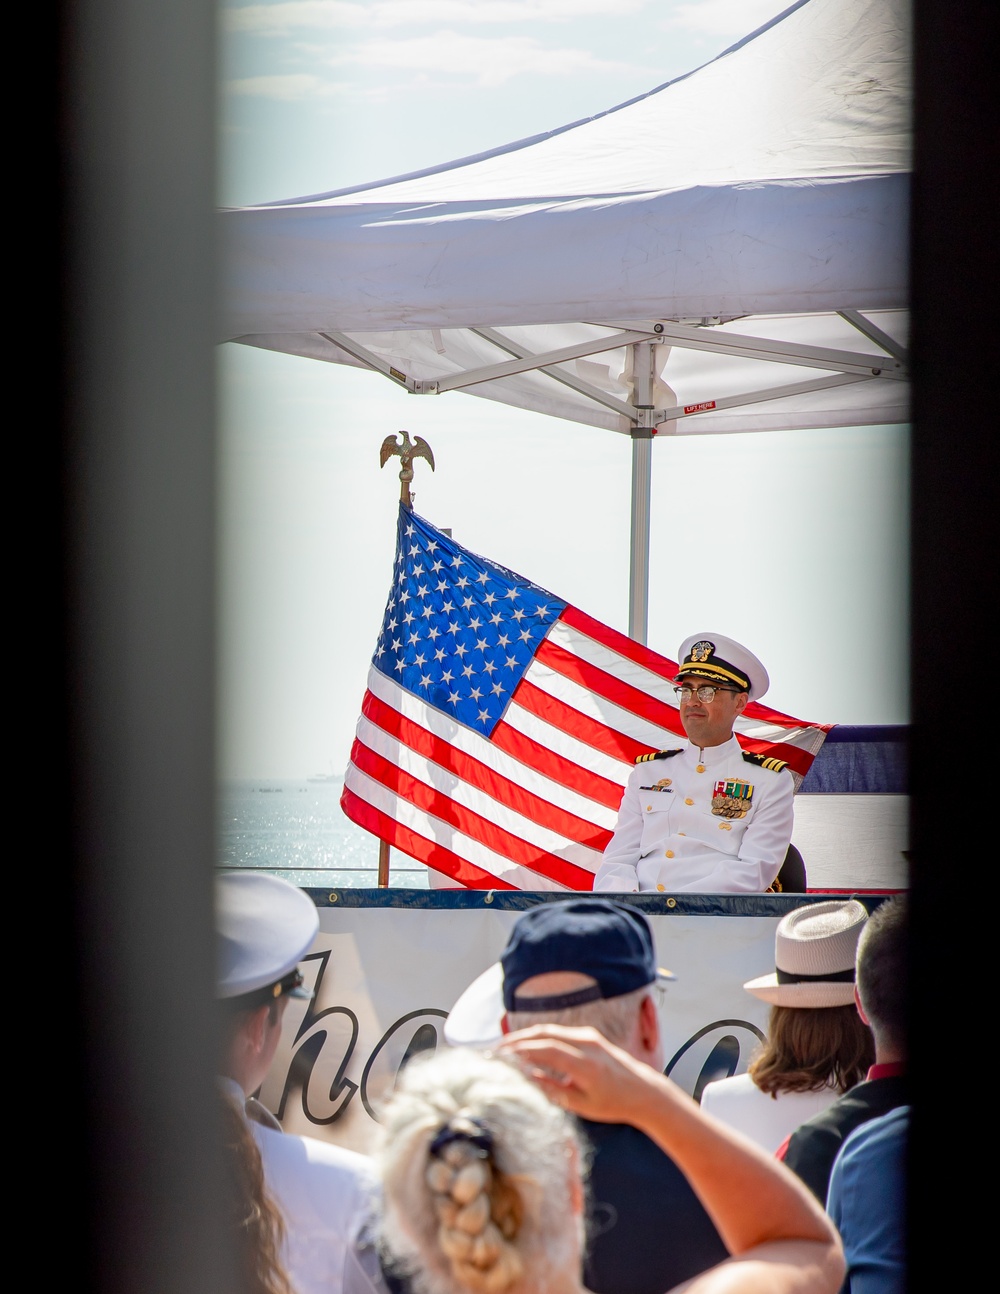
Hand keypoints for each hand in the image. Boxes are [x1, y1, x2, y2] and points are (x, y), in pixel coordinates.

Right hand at [496, 1024, 655, 1123]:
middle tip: (497, 1049)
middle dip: (518, 1039)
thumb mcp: (581, 1105)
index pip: (546, 1050)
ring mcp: (589, 1036)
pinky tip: (527, 1045)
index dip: (522, 1050)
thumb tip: (526, 1077)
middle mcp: (587, 1044)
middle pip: (544, 1034)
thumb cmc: (612, 1103)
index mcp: (585, 1065)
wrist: (642, 1091)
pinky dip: (539, 1036)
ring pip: (550, 1030)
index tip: (502, 1056)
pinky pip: (559, 1032)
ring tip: (507, 1046)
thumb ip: (552, 1090)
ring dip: (527, 1036)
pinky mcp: (589, 1035)